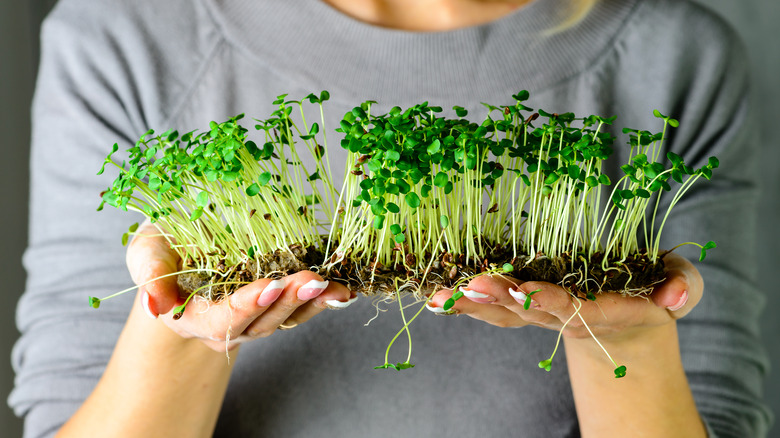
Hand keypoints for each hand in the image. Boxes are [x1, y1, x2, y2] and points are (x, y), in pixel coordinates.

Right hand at [126, 220, 353, 350]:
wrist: (182, 256)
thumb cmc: (164, 250)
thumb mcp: (147, 253)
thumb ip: (149, 274)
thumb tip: (156, 304)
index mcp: (195, 316)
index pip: (224, 317)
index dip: (248, 304)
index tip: (271, 286)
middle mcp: (230, 325)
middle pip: (262, 321)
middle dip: (289, 301)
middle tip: (311, 280)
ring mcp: (256, 319)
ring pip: (286, 318)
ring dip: (311, 303)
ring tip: (333, 286)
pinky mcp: (277, 306)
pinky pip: (302, 309)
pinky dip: (322, 300)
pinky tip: (342, 290)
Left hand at [427, 253, 701, 343]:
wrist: (628, 327)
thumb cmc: (655, 293)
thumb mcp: (680, 287)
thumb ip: (682, 288)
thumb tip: (674, 296)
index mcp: (603, 309)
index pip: (574, 307)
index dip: (550, 300)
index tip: (525, 291)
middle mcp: (564, 316)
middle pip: (528, 311)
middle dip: (499, 298)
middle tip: (470, 285)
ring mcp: (540, 315)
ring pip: (502, 313)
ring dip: (471, 304)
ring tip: (440, 295)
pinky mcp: (524, 308)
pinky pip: (491, 309)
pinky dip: (464, 304)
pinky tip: (433, 297)